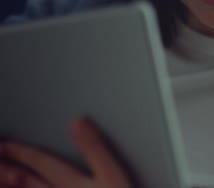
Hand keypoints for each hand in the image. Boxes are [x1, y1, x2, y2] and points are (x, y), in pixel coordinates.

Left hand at [0, 118, 131, 187]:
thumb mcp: (112, 175)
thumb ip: (95, 149)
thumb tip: (77, 121)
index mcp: (71, 182)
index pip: (42, 163)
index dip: (22, 152)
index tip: (5, 145)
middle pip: (26, 182)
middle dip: (7, 169)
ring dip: (10, 187)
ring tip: (0, 181)